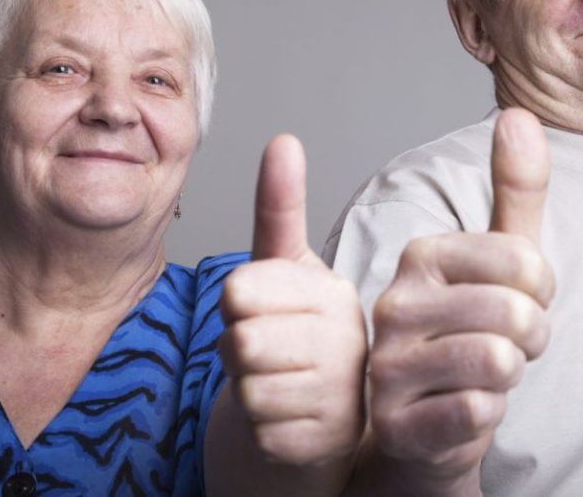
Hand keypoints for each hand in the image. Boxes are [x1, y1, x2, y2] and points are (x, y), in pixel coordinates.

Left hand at [219, 135, 367, 465]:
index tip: (261, 312)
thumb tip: (284, 140)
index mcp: (335, 291)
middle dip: (235, 350)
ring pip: (244, 387)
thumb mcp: (285, 269)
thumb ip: (279, 208)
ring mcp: (342, 394)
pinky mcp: (324, 443)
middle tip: (266, 353)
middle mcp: (349, 340)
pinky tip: (285, 416)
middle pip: (238, 341)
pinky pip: (256, 428)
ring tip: (278, 382)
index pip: (238, 290)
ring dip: (246, 389)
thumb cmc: (295, 334)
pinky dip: (259, 426)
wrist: (319, 416)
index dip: (233, 305)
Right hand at [367, 108, 554, 489]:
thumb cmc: (471, 333)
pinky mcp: (395, 421)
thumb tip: (518, 113)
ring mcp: (389, 363)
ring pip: (497, 360)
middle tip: (505, 346)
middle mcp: (395, 302)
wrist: (430, 422)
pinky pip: (478, 409)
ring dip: (510, 376)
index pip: (525, 262)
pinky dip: (487, 414)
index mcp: (422, 254)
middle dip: (531, 339)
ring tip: (485, 375)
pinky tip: (462, 408)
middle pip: (515, 313)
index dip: (541, 293)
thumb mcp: (502, 261)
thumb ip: (515, 189)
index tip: (517, 303)